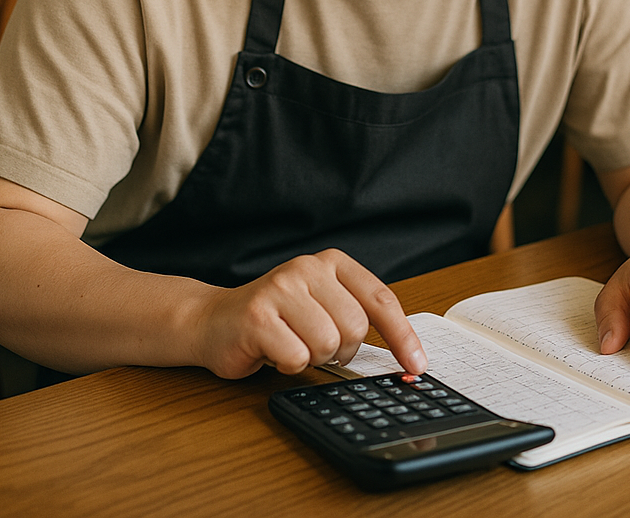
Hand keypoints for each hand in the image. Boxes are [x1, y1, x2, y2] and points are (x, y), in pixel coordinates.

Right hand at [194, 249, 426, 379]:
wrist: (213, 320)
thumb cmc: (277, 319)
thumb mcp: (322, 305)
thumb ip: (357, 317)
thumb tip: (405, 357)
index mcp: (332, 263)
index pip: (381, 300)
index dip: (402, 337)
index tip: (416, 366)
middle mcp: (307, 267)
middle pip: (355, 329)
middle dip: (340, 350)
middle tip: (315, 345)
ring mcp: (281, 288)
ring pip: (327, 345)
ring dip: (311, 358)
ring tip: (291, 343)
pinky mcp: (258, 315)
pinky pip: (296, 358)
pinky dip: (287, 365)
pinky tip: (271, 349)